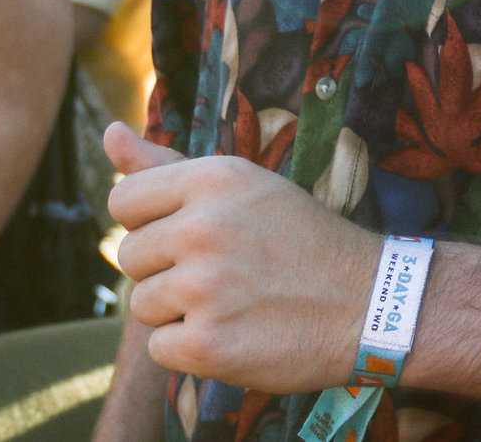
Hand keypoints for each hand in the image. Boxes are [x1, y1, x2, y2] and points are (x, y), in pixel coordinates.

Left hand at [105, 122, 379, 393]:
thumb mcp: (244, 186)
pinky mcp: (208, 344)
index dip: (153, 222)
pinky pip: (161, 349)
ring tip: (234, 302)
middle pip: (129, 256)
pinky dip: (193, 349)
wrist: (371, 302)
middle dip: (166, 269)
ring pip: (142, 305)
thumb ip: (166, 164)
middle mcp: (206, 227)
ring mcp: (206, 288)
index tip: (195, 234)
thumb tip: (109, 131)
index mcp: (214, 178)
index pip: (124, 200)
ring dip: (179, 312)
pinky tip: (237, 332)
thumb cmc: (301, 240)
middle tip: (225, 272)